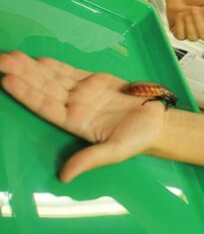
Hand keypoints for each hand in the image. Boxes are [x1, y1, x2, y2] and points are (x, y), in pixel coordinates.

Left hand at [0, 51, 166, 182]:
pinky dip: (54, 66)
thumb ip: (90, 160)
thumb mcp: (115, 151)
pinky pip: (69, 73)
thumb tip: (64, 177)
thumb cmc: (138, 137)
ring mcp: (83, 93)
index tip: (8, 81)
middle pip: (43, 88)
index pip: (45, 106)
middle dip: (22, 74)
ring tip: (11, 56)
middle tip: (2, 60)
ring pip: (52, 78)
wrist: (158, 122)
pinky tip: (38, 60)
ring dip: (32, 67)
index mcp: (75, 122)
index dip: (27, 94)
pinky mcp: (94, 82)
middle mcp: (74, 107)